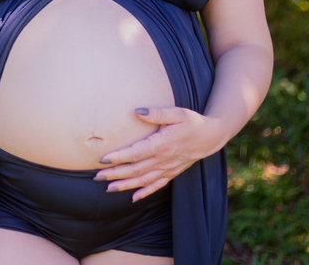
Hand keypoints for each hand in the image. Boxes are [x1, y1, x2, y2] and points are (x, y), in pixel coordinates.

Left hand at [95, 107, 225, 200]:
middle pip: (136, 170)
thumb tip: (137, 110)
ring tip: (109, 188)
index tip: (103, 159)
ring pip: (144, 181)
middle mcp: (164, 160)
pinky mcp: (173, 173)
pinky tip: (134, 198)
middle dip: (115, 174)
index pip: (136, 154)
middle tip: (97, 177)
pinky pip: (157, 186)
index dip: (119, 157)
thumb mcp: (176, 113)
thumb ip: (156, 113)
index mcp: (162, 145)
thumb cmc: (192, 122)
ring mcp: (168, 168)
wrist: (212, 136)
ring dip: (126, 185)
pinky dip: (145, 192)